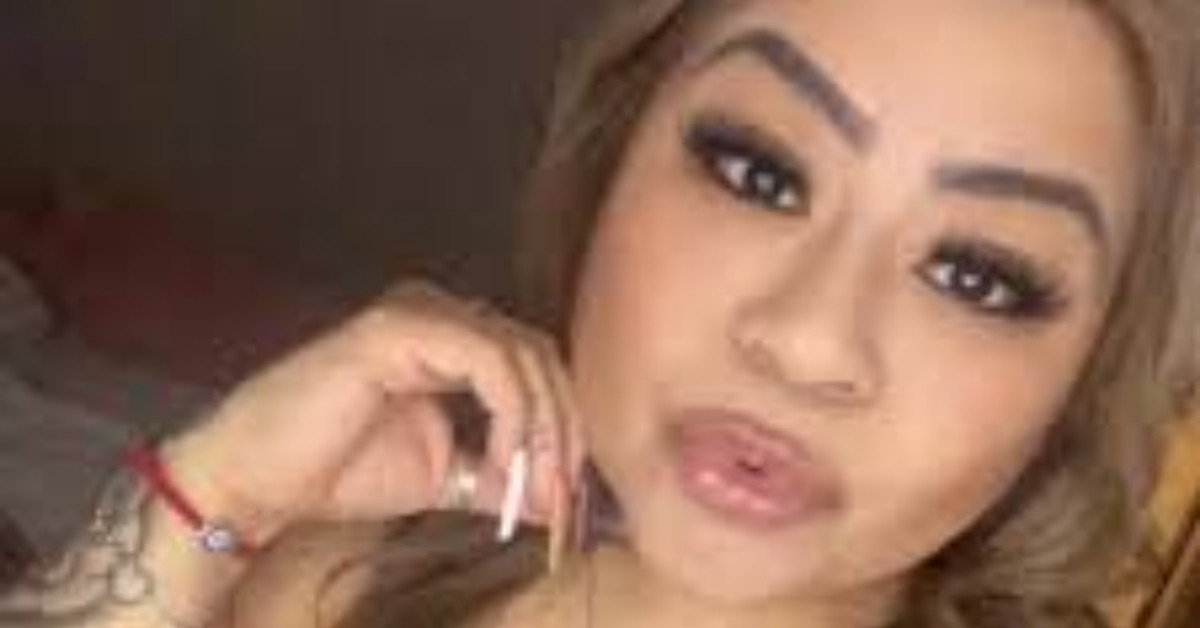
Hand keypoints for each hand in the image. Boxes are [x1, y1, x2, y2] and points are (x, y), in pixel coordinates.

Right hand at [162, 281, 584, 546]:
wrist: (259, 479)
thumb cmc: (338, 470)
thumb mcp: (444, 477)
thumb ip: (500, 478)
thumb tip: (561, 502)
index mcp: (453, 339)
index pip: (537, 364)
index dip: (565, 424)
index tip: (571, 492)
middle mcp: (442, 313)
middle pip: (539, 354)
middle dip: (563, 429)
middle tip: (564, 493)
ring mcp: (419, 312)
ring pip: (522, 352)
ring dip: (543, 425)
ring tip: (535, 484)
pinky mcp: (398, 327)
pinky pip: (486, 358)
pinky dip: (511, 411)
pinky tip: (502, 458)